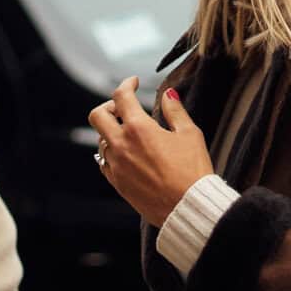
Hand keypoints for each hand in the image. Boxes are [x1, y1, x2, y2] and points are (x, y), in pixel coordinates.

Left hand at [89, 76, 211, 227]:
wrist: (188, 207)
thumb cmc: (192, 171)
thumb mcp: (190, 134)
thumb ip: (175, 110)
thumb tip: (168, 94)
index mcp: (139, 128)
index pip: (121, 96)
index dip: (126, 84)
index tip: (133, 83)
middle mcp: (121, 146)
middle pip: (97, 116)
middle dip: (109, 106)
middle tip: (124, 108)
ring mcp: (116, 166)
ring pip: (101, 140)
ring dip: (112, 131)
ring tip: (130, 133)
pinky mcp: (117, 183)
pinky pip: (105, 162)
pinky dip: (112, 153)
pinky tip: (127, 154)